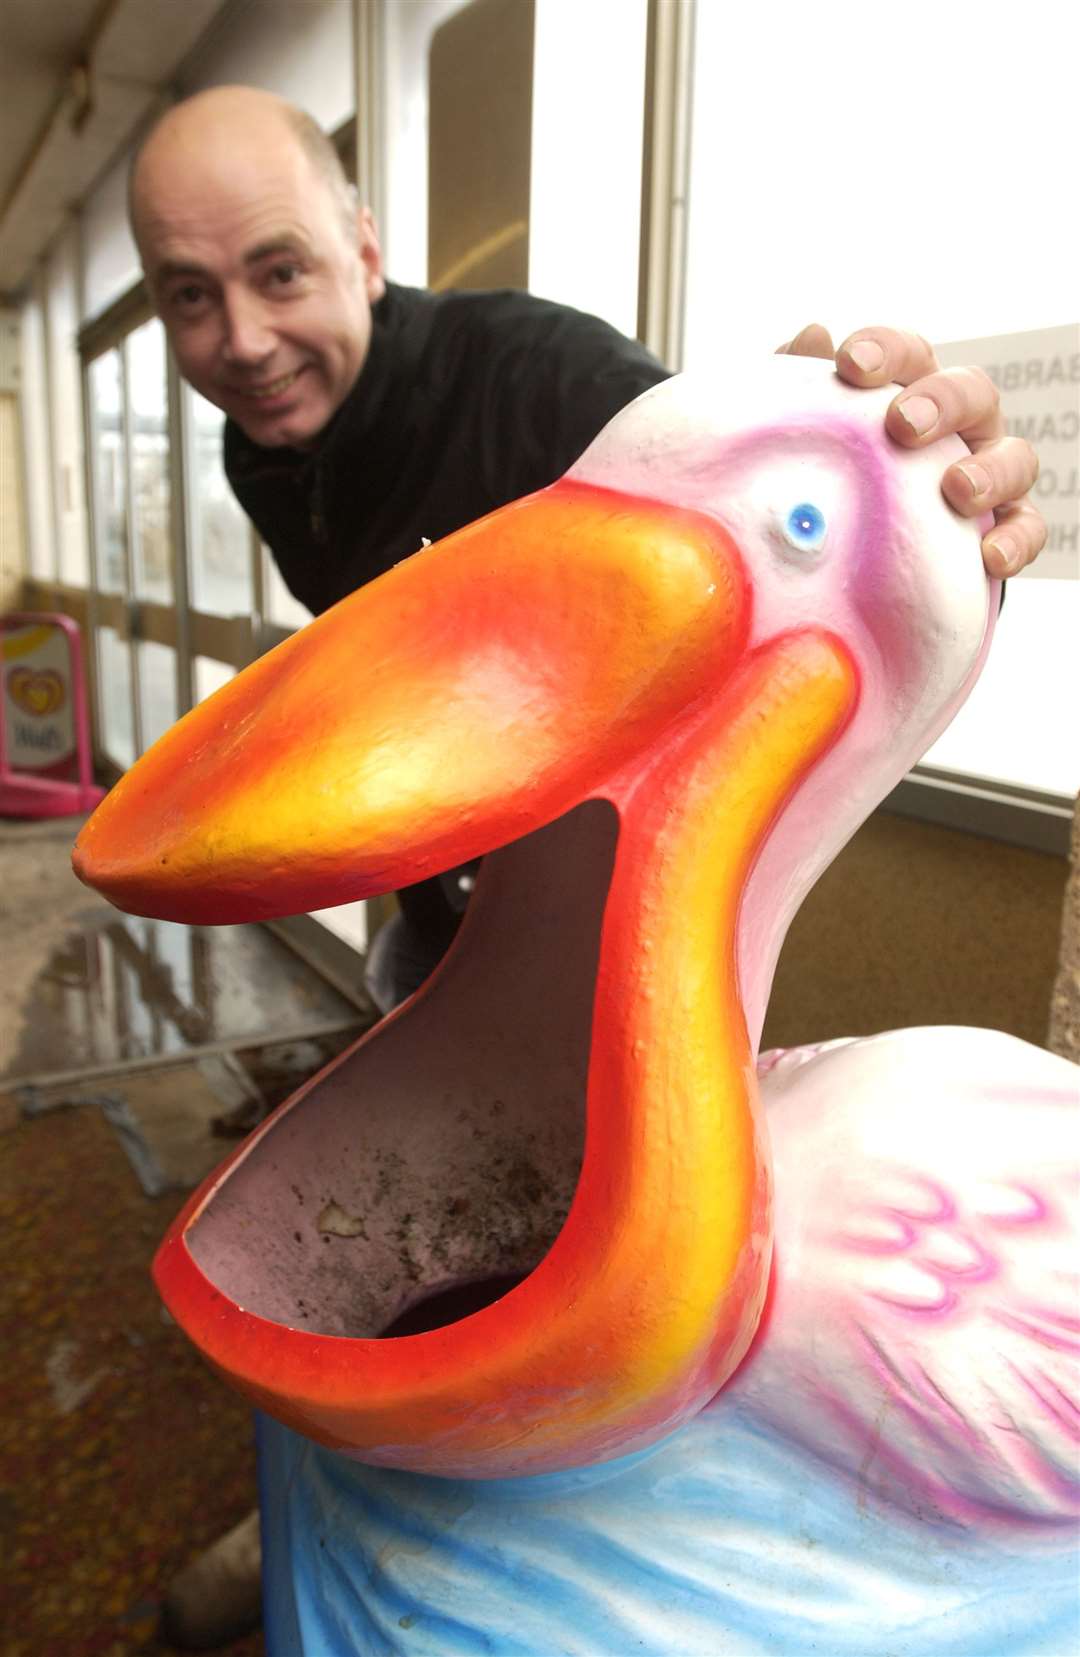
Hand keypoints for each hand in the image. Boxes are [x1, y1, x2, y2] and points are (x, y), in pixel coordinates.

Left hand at [777, 324, 1044, 578]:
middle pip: (970, 392)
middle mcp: (959, 427)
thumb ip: (807, 391)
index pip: (908, 356)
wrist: (859, 562)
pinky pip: (1026, 529)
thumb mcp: (812, 440)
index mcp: (911, 393)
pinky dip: (1015, 540)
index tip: (850, 364)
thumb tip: (812, 335)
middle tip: (903, 424)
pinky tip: (990, 557)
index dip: (885, 351)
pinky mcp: (1006, 527)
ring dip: (991, 470)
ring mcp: (989, 474)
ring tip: (958, 490)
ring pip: (1015, 457)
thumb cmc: (836, 483)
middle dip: (941, 402)